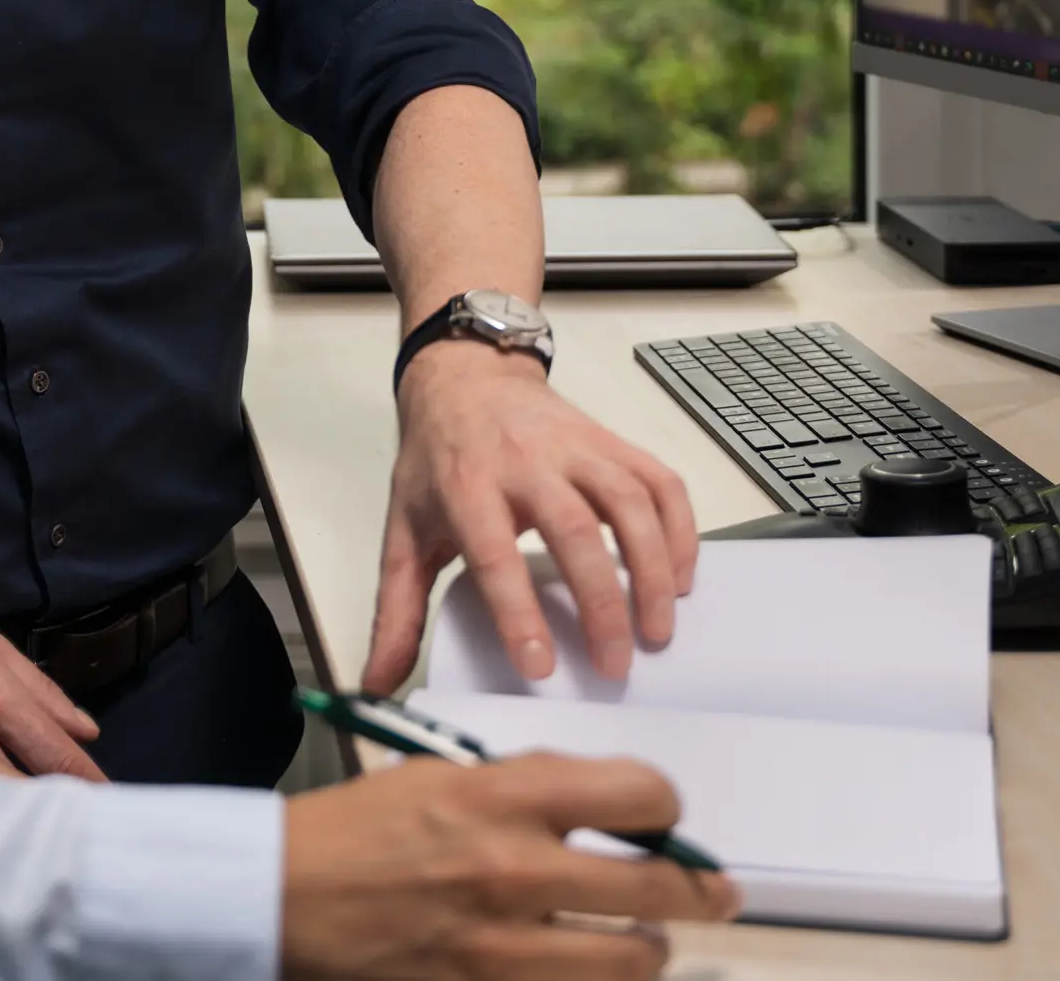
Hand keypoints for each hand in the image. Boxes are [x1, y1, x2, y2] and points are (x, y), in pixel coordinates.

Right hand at [282, 753, 735, 978]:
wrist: (281, 895)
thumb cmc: (352, 831)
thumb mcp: (438, 776)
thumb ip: (520, 787)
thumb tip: (593, 807)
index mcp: (502, 797)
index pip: (638, 793)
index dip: (666, 806)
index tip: (663, 817)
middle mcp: (515, 869)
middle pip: (657, 887)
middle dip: (695, 889)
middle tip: (710, 891)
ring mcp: (503, 944)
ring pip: (631, 959)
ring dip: (647, 947)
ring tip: (642, 939)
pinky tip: (584, 967)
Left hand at [367, 344, 697, 690]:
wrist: (466, 377)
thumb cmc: (436, 461)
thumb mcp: (404, 529)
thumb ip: (396, 609)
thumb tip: (379, 682)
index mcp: (465, 486)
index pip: (493, 554)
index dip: (518, 612)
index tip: (540, 667)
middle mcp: (525, 461)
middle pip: (573, 529)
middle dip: (599, 602)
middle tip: (614, 666)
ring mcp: (577, 447)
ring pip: (628, 502)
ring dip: (651, 569)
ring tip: (656, 631)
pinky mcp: (612, 441)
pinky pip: (660, 482)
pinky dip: (680, 530)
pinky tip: (680, 579)